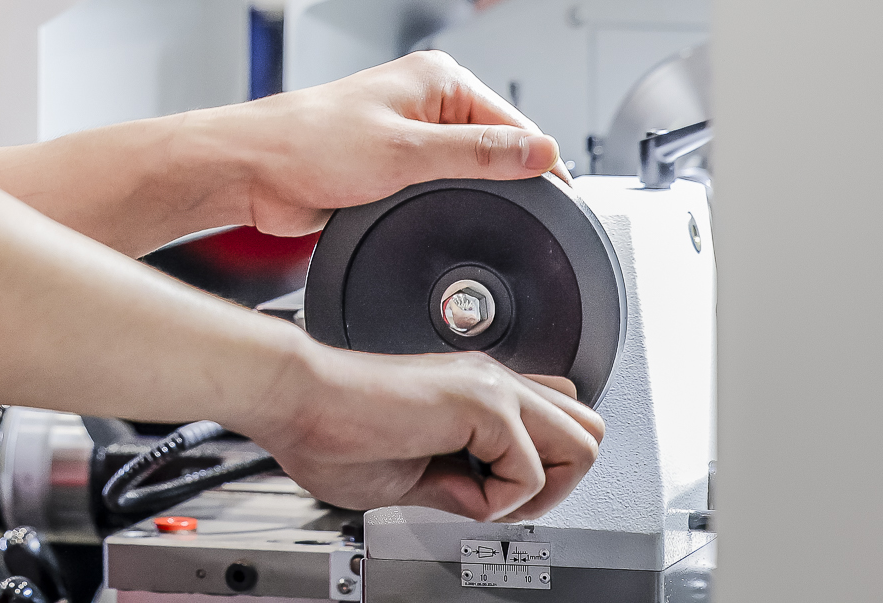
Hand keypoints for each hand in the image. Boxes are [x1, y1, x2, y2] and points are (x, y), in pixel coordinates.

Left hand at [201, 50, 565, 237]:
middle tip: (514, 222)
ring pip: (467, 174)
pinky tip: (440, 219)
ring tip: (470, 219)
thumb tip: (542, 152)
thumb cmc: (307, 145)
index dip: (539, 166)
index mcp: (438, 80)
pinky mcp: (392, 165)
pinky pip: (438, 188)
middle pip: (496, 150)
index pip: (517, 124)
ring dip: (470, 197)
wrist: (253, 170)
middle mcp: (426, 101)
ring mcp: (409, 134)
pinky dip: (444, 205)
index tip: (559, 204)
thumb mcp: (407, 153)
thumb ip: (480, 154)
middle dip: (504, 184)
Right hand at [253, 341, 603, 521]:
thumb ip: (458, 481)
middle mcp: (490, 380)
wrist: (294, 401)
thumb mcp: (412, 471)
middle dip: (559, 481)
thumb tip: (484, 502)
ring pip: (583, 444)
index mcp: (472, 390)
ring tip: (482, 498)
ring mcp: (491, 386)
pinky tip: (449, 489)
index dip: (540, 468)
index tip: (491, 492)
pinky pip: (531, 474)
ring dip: (541, 490)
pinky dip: (498, 500)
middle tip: (500, 500)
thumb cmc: (329, 430)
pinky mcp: (482, 404)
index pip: (554, 413)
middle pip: (587, 428)